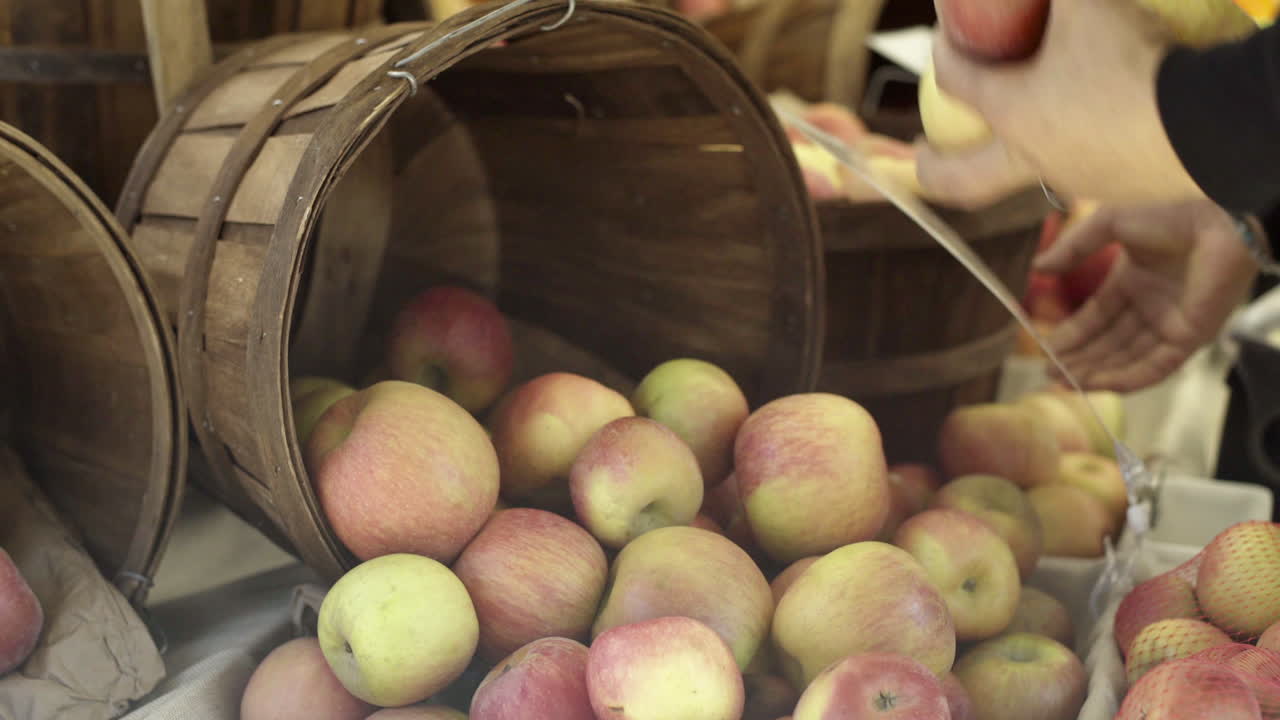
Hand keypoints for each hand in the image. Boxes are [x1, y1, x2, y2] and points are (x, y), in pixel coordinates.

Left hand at [914, 0, 1206, 208]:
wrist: (1212, 123)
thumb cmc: (1138, 59)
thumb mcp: (1090, 3)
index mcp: (1012, 113)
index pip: (954, 83)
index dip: (941, 56)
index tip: (943, 39)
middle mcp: (1033, 157)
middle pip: (960, 182)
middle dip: (930, 169)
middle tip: (919, 155)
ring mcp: (1075, 180)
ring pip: (1023, 177)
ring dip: (1006, 158)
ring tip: (1014, 130)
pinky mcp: (1118, 189)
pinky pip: (1079, 170)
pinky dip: (1067, 149)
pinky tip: (1083, 127)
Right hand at [1034, 200, 1257, 390]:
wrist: (1218, 220)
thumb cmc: (1169, 215)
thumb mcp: (1109, 224)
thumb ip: (1073, 247)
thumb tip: (1038, 268)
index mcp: (1133, 282)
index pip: (1097, 319)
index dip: (1071, 336)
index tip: (1045, 350)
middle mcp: (1150, 308)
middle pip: (1109, 344)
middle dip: (1078, 360)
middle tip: (1049, 374)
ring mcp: (1170, 325)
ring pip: (1128, 360)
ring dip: (1097, 373)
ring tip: (1066, 382)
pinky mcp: (1190, 338)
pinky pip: (1156, 367)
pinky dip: (1128, 378)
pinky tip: (1099, 384)